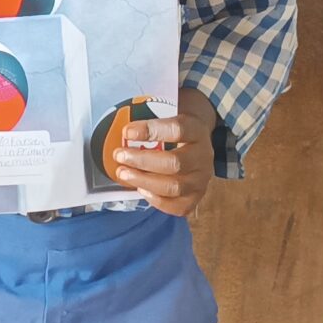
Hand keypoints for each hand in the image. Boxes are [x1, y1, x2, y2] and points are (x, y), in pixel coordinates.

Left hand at [105, 87, 218, 216]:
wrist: (198, 142)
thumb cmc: (174, 130)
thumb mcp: (166, 115)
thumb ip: (148, 121)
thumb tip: (121, 130)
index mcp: (196, 130)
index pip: (177, 129)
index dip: (151, 131)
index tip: (126, 132)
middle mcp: (203, 156)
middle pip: (175, 163)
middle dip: (142, 161)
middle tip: (119, 156)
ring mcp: (202, 179)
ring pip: (175, 186)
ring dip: (144, 181)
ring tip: (123, 174)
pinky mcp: (197, 196)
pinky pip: (179, 206)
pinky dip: (157, 201)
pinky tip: (141, 190)